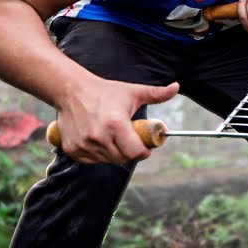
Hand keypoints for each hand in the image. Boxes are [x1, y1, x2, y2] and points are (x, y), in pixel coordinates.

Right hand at [55, 78, 179, 163]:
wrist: (71, 90)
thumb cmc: (105, 91)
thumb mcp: (132, 92)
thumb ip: (156, 93)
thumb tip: (176, 87)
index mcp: (116, 124)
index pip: (135, 152)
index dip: (144, 152)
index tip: (146, 147)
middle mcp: (99, 137)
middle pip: (123, 158)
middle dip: (130, 152)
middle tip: (131, 141)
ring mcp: (84, 144)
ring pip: (107, 160)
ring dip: (114, 153)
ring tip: (114, 137)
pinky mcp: (72, 149)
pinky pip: (91, 160)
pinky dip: (98, 154)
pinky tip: (99, 140)